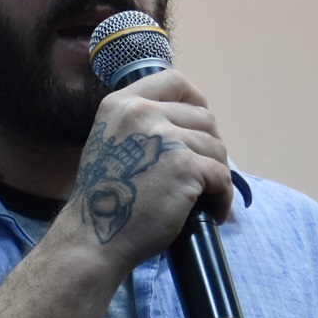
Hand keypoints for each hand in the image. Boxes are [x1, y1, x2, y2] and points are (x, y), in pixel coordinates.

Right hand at [43, 69, 232, 274]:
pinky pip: (222, 176)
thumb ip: (141, 126)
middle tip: (203, 174)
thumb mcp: (111, 143)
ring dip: (217, 174)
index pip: (173, 81)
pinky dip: (223, 197)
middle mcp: (142, 113)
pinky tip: (212, 212)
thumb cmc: (105, 199)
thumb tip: (188, 124)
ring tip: (205, 197)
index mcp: (122, 104)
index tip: (199, 124)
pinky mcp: (185, 167)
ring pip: (216, 148)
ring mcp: (165, 139)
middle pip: (203, 117)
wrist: (95, 237)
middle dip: (209, 146)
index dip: (195, 99)